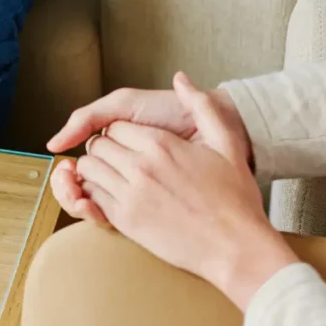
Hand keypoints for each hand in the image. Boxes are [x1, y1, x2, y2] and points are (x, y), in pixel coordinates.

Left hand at [49, 73, 252, 223]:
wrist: (235, 246)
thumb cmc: (235, 198)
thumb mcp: (226, 143)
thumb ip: (201, 105)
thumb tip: (181, 79)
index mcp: (162, 144)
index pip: (115, 127)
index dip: (119, 134)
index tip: (130, 143)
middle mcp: (141, 167)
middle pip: (97, 146)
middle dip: (104, 150)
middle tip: (119, 160)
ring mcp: (131, 195)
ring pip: (89, 171)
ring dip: (96, 171)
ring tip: (115, 177)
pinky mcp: (126, 221)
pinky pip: (92, 198)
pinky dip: (96, 195)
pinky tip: (116, 197)